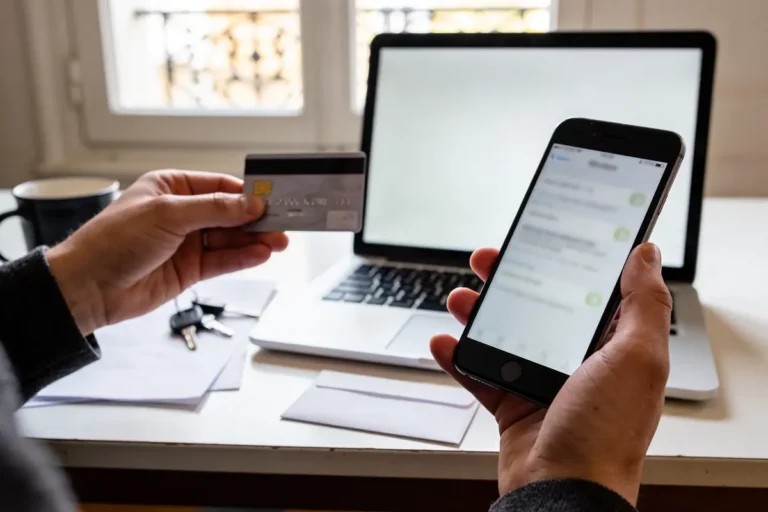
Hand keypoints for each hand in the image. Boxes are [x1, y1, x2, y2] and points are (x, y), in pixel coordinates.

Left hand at [47, 170, 288, 334]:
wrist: (88, 287)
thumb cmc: (112, 241)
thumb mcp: (167, 215)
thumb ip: (214, 210)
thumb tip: (250, 204)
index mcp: (171, 188)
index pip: (219, 187)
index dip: (246, 194)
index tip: (271, 199)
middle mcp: (181, 214)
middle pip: (229, 214)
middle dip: (255, 219)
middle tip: (282, 223)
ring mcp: (186, 243)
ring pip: (230, 239)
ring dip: (254, 240)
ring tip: (279, 242)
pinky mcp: (189, 270)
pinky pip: (222, 261)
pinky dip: (242, 258)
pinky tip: (260, 254)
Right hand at [430, 243, 670, 504]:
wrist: (562, 491)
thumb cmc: (605, 433)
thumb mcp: (639, 358)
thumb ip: (644, 303)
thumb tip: (646, 255)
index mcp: (615, 348)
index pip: (590, 293)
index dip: (567, 263)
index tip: (545, 240)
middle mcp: (579, 363)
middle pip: (539, 308)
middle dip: (511, 282)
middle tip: (490, 260)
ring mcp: (543, 383)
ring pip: (505, 335)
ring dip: (478, 314)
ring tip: (460, 299)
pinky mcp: (513, 404)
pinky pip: (480, 373)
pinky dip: (459, 357)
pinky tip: (445, 342)